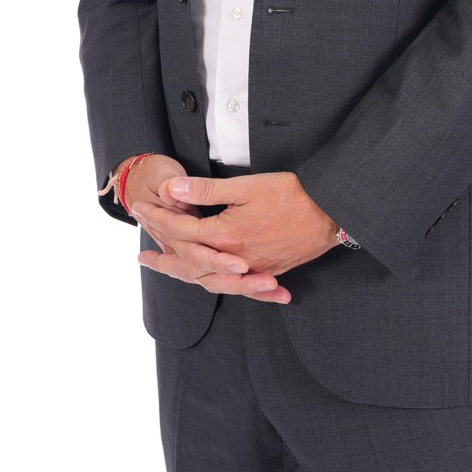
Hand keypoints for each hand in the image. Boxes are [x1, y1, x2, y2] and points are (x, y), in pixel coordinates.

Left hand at [136, 172, 336, 289]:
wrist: (332, 214)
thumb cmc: (292, 194)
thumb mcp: (247, 186)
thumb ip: (207, 189)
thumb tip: (172, 188)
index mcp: (226, 236)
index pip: (182, 229)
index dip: (158, 217)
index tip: (139, 208)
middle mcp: (235, 259)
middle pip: (189, 263)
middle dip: (163, 255)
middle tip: (141, 256)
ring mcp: (253, 270)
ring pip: (210, 279)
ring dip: (184, 274)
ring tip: (167, 271)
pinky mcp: (269, 272)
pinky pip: (234, 285)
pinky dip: (217, 283)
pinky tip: (210, 280)